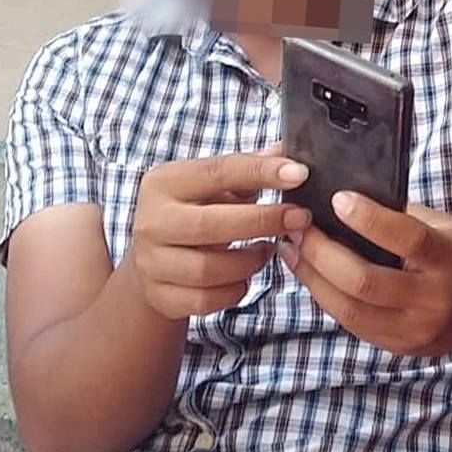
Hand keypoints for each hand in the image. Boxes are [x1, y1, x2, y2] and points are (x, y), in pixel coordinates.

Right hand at [129, 146, 310, 319]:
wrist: (154, 261)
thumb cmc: (197, 212)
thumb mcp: (218, 185)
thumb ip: (252, 167)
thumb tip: (291, 151)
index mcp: (164, 182)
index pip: (217, 171)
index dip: (261, 171)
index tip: (299, 174)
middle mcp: (151, 221)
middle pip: (210, 225)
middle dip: (262, 221)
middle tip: (299, 218)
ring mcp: (152, 262)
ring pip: (209, 268)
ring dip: (250, 260)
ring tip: (269, 248)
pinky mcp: (160, 296)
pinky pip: (207, 300)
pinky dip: (235, 290)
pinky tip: (245, 276)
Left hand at [278, 191, 451, 357]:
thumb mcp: (448, 228)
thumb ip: (404, 217)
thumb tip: (347, 199)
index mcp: (451, 260)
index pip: (406, 239)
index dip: (368, 219)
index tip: (337, 198)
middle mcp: (434, 300)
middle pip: (364, 281)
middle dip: (321, 252)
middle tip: (297, 226)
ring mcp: (415, 330)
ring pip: (348, 308)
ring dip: (312, 277)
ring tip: (292, 249)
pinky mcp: (399, 347)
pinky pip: (352, 323)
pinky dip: (326, 296)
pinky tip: (312, 275)